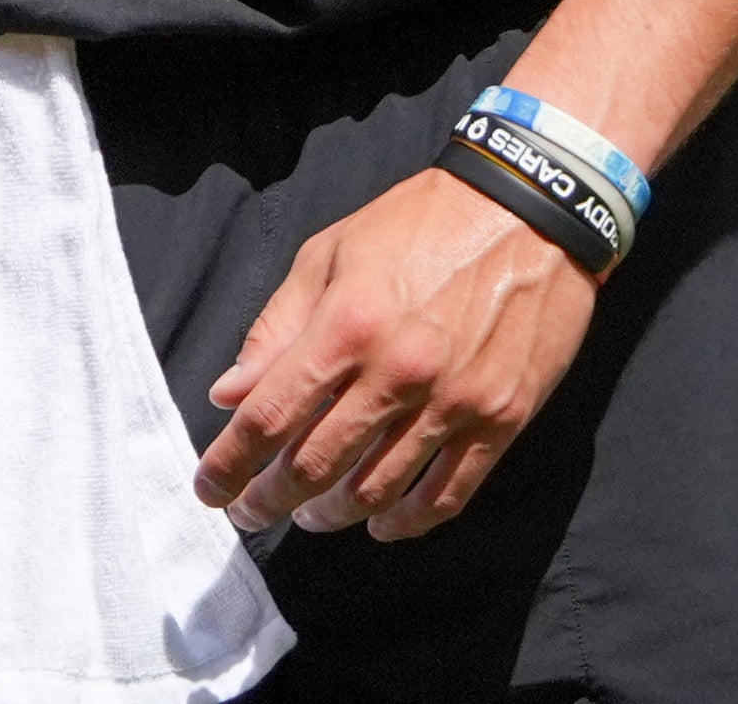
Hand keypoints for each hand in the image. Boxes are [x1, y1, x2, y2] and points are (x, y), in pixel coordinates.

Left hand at [193, 169, 595, 542]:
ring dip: (333, 514)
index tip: (210, 489)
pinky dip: (409, 522)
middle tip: (251, 512)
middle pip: (317, 465)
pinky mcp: (501, 420)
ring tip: (309, 515)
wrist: (527, 212)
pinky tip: (381, 524)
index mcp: (346, 326)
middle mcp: (398, 372)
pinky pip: (449, 493)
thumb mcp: (328, 255)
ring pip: (379, 489)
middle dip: (271, 499)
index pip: (269, 417)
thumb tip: (228, 393)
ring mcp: (454, 402)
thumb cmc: (416, 224)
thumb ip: (275, 329)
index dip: (230, 465)